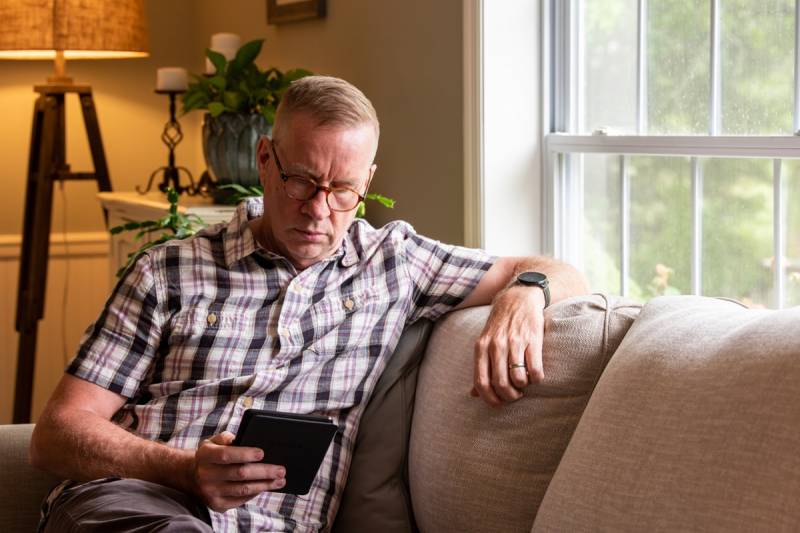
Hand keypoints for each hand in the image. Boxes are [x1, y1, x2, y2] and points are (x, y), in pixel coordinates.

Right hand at [189, 431, 285, 512]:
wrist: (192, 476)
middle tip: (281, 470)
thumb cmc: (211, 455)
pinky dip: (255, 493)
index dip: (245, 454)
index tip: (262, 453)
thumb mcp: (213, 441)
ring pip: (243, 489)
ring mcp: (211, 492)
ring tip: (280, 480)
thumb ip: (226, 437)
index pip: (226, 455)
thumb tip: (241, 438)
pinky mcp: (217, 505)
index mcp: (205, 455)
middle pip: (239, 474)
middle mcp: (206, 475)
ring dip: (264, 485)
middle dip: (264, 472)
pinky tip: (265, 487)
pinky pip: (240, 500)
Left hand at [471, 285, 545, 406]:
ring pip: (517, 378)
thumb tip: (473, 394)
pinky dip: (536, 379)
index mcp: (482, 347)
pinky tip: (535, 375)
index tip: (499, 403)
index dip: (490, 398)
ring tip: (524, 384)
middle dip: (509, 396)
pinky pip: (534, 369)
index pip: (481, 381)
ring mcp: (515, 342)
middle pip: (500, 383)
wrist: (518, 298)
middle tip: (515, 395)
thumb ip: (480, 368)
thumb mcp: (485, 342)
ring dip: (522, 387)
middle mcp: (496, 345)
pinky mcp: (533, 339)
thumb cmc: (500, 325)